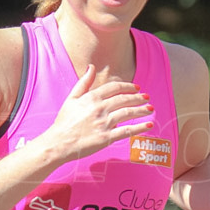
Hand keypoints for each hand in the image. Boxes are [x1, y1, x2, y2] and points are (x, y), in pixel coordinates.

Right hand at [40, 65, 154, 160]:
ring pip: (128, 113)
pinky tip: (148, 125)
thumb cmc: (63, 122)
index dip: (127, 86)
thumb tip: (91, 67)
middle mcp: (100, 108)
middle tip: (147, 97)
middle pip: (124, 99)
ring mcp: (104, 123)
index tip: (136, 88)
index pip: (114, 88)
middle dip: (138, 98)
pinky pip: (127, 131)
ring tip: (150, 108)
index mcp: (92, 98)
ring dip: (141, 110)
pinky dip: (139, 127)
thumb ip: (83, 82)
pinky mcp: (106, 137)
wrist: (58, 143)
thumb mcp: (71, 98)